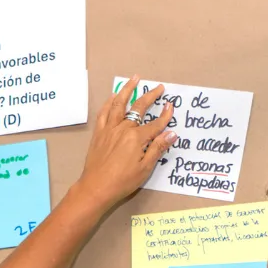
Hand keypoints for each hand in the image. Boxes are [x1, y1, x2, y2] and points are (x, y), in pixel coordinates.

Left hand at [70, 76, 177, 208]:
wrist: (95, 187)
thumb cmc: (122, 181)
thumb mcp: (145, 169)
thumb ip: (157, 149)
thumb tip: (171, 134)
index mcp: (136, 138)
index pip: (155, 124)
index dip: (165, 115)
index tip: (171, 106)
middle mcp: (123, 128)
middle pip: (139, 108)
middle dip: (150, 96)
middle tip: (159, 88)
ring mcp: (109, 129)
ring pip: (119, 104)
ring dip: (127, 90)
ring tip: (134, 79)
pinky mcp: (99, 133)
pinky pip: (104, 113)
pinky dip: (109, 102)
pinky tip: (113, 97)